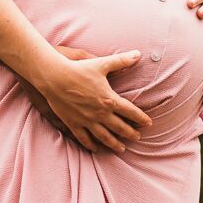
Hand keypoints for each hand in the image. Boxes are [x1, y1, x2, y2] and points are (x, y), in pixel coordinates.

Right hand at [32, 49, 152, 153]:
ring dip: (114, 143)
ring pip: (104, 137)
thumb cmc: (79, 69)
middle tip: (138, 137)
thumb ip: (122, 61)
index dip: (141, 118)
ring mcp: (86, 120)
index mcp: (109, 100)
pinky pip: (84, 138)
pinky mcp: (73, 123)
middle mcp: (100, 113)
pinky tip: (95, 149)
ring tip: (122, 148)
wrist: (54, 77)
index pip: (131, 111)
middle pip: (120, 127)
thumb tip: (138, 54)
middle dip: (131, 133)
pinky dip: (91, 144)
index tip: (148, 123)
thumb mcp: (102, 64)